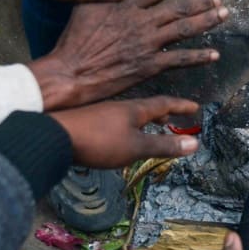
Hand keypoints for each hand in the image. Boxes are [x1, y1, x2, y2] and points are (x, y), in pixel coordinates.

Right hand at [28, 0, 226, 110]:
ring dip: (207, 22)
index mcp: (127, 5)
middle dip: (201, 2)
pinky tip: (215, 54)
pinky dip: (199, 56)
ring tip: (223, 15)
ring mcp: (148, 44)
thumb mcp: (81, 2)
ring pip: (184, 29)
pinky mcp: (150, 66)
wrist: (71, 72)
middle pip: (179, 9)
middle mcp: (142, 22)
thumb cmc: (75, 39)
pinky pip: (180, 59)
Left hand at [50, 96, 200, 167]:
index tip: (194, 107)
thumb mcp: (136, 146)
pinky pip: (116, 121)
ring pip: (130, 114)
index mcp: (135, 109)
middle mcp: (120, 107)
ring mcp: (102, 113)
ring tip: (150, 126)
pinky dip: (128, 126)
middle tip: (172, 118)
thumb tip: (195, 143)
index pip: (164, 103)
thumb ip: (164, 145)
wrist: (54, 135)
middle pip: (146, 107)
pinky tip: (121, 135)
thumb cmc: (99, 140)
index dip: (180, 106)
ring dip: (144, 120)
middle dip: (162, 112)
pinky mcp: (88, 123)